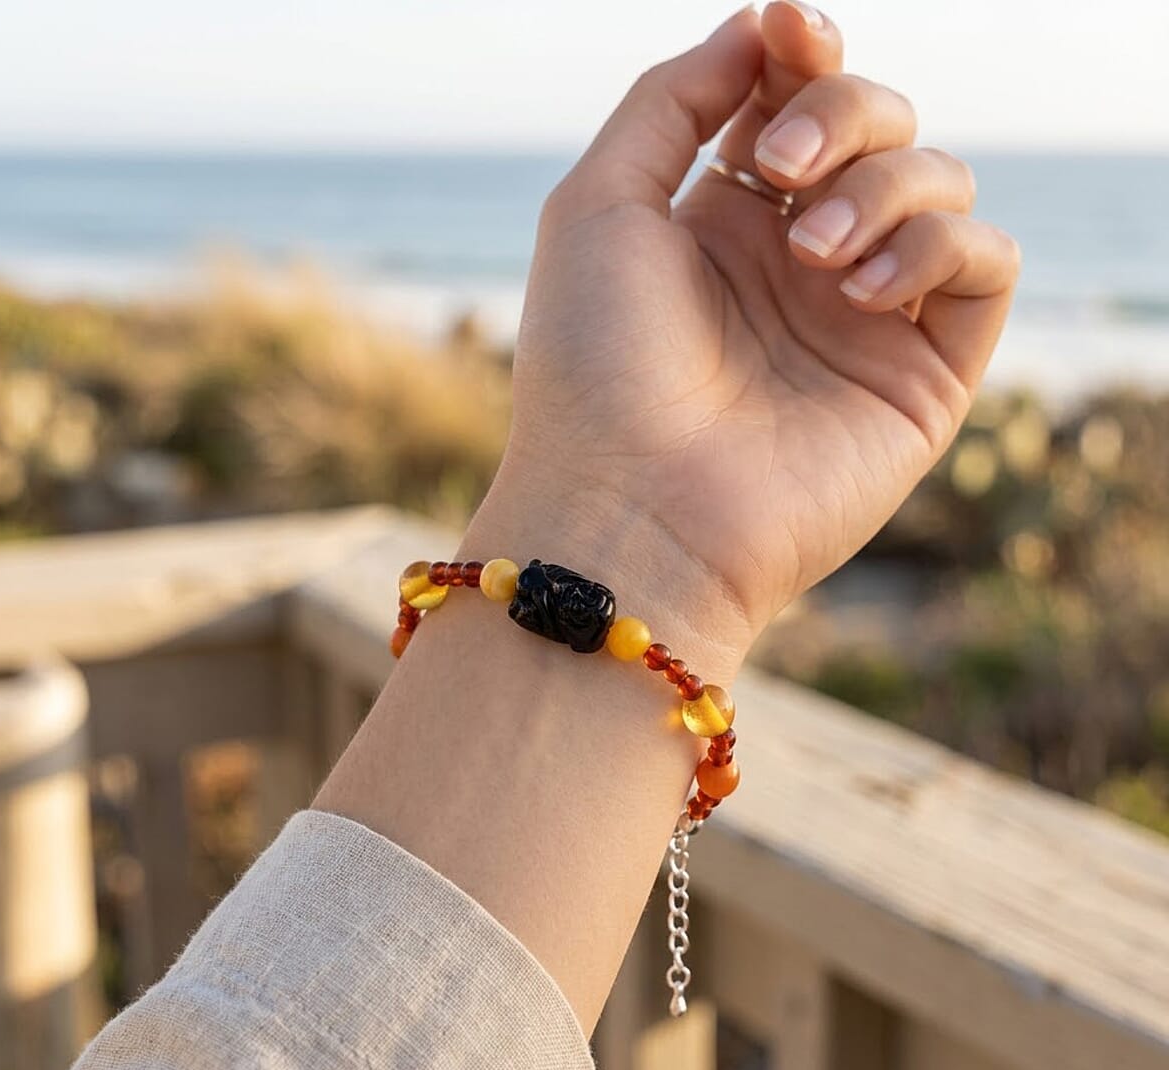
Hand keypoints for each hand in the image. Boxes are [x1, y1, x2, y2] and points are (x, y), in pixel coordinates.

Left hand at [492, 2, 1019, 661]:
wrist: (630, 511)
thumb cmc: (595, 366)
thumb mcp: (598, 204)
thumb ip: (673, 99)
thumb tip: (762, 27)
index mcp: (723, 225)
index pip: (796, 104)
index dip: (805, 54)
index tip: (790, 33)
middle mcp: (799, 267)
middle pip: (878, 126)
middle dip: (843, 114)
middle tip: (786, 170)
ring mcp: (863, 322)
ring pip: (941, 184)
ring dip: (887, 186)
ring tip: (815, 255)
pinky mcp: (922, 378)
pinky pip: (985, 266)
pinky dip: (941, 246)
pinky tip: (862, 288)